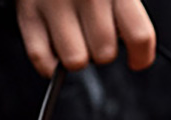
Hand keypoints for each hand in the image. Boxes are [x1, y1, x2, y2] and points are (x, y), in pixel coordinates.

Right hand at [16, 0, 155, 76]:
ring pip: (75, 60)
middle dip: (104, 51)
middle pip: (105, 53)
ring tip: (76, 39)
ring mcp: (54, 4)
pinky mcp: (28, 11)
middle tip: (98, 37)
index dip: (141, 56)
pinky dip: (49, 62)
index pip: (139, 36)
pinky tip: (56, 47)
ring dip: (78, 56)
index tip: (137, 60)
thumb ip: (126, 6)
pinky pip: (41, 57)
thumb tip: (134, 44)